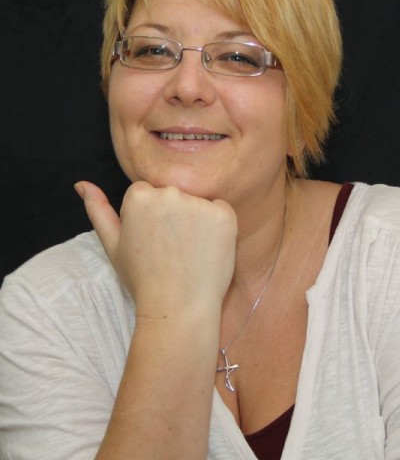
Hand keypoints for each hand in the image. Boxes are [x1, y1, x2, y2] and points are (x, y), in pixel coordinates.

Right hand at [74, 181, 237, 318]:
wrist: (178, 308)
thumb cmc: (142, 279)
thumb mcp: (113, 244)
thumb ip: (97, 209)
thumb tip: (81, 184)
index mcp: (138, 195)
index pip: (148, 192)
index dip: (151, 218)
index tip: (152, 241)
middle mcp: (168, 192)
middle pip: (173, 194)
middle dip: (173, 214)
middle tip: (171, 248)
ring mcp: (198, 203)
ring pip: (197, 202)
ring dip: (196, 220)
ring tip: (189, 251)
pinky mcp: (224, 214)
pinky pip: (220, 211)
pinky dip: (217, 227)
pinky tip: (207, 250)